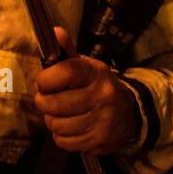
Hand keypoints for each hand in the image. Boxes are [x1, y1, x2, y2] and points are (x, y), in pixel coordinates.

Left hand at [32, 28, 138, 155]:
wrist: (129, 114)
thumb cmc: (97, 87)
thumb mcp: (86, 66)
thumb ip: (67, 50)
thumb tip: (54, 31)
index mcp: (96, 73)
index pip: (65, 73)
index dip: (46, 79)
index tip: (43, 82)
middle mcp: (102, 96)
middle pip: (54, 104)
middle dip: (44, 102)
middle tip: (47, 99)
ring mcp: (102, 121)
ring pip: (56, 125)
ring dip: (52, 120)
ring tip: (60, 114)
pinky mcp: (98, 141)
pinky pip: (64, 142)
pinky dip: (61, 136)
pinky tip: (70, 127)